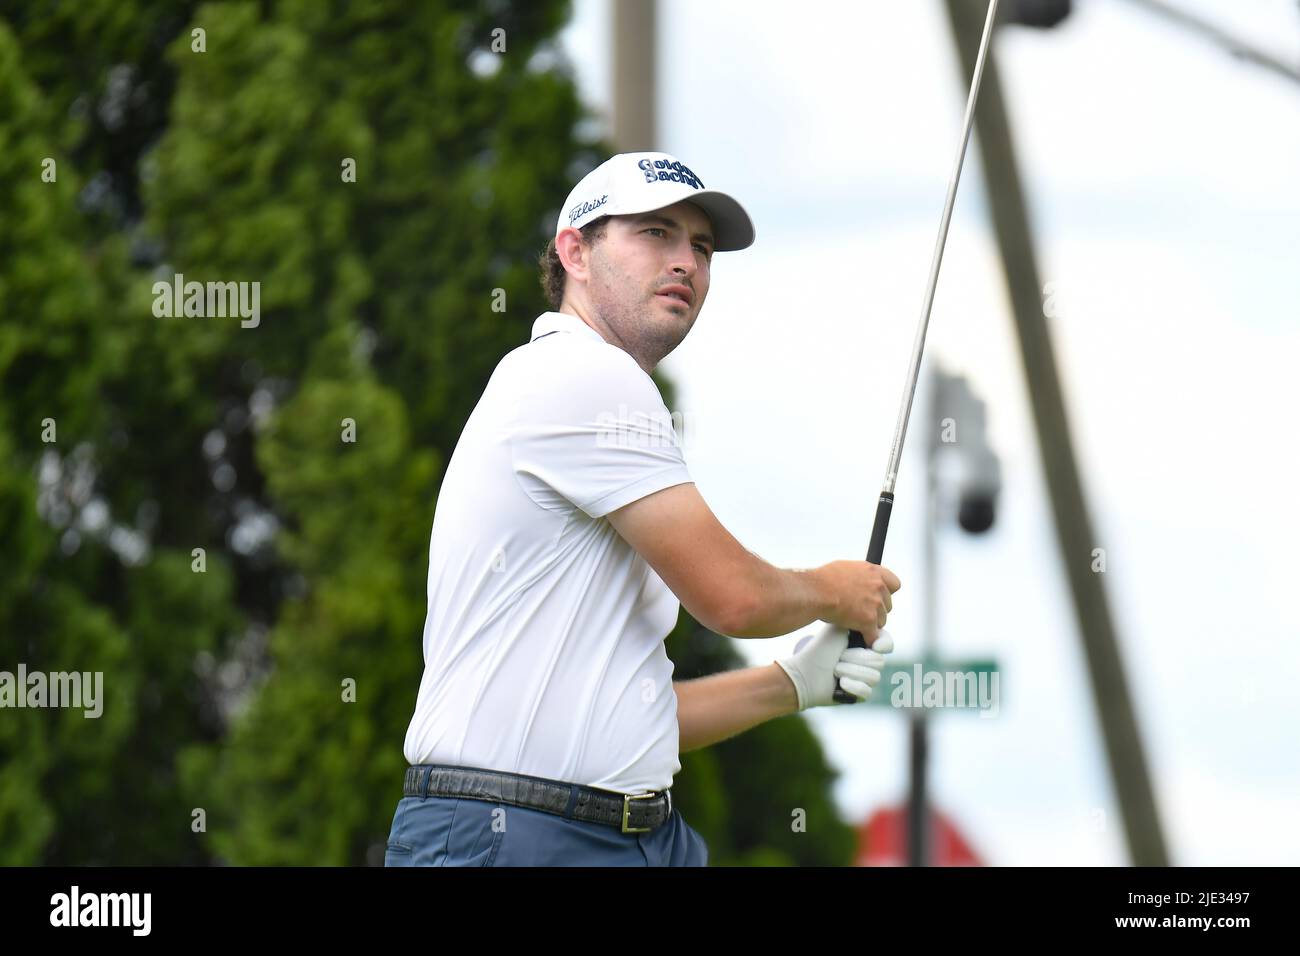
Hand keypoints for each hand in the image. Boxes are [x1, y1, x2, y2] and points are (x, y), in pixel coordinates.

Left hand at [775, 622, 893, 710]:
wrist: (804, 672)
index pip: (886, 643)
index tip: (875, 646)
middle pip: (879, 661)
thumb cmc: (820, 650)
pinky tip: (841, 683)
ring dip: (850, 671)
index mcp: (865, 643)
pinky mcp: (860, 694)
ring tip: (835, 670)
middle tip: (838, 657)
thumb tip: (876, 623)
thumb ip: (859, 621)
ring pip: (874, 677)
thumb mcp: (839, 630)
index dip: (884, 644)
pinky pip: (867, 692)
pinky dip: (852, 686)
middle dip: (855, 658)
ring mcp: (866, 678)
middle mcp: (869, 661)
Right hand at [815, 560, 901, 645]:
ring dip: (871, 623)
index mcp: (873, 571)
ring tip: (855, 622)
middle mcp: (878, 586)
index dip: (886, 592)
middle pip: (887, 605)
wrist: (815, 592)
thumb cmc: (822, 580)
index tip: (879, 597)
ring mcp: (875, 604)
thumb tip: (857, 582)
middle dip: (876, 610)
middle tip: (860, 611)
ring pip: (881, 621)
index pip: (894, 584)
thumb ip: (858, 575)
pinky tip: (863, 640)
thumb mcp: (844, 568)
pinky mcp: (868, 621)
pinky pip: (874, 636)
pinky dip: (869, 639)